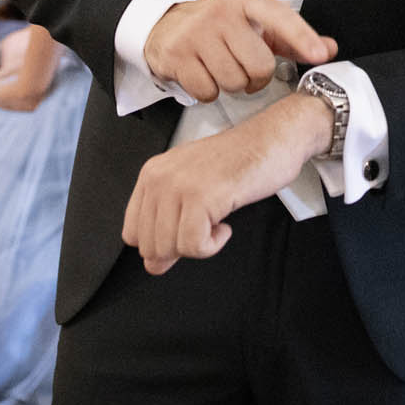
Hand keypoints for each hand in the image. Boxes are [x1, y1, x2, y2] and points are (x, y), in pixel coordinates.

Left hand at [121, 93, 332, 274]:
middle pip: (150, 246)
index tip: (184, 234)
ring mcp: (178, 187)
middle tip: (205, 227)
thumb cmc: (238, 162)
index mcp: (151, 173)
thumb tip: (153, 265)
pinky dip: (214, 245)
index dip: (159, 244)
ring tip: (216, 222)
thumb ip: (168, 226)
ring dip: (199, 245)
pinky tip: (225, 224)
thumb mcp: (193, 189)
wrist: (271, 139)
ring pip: (170, 249)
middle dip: (180, 248)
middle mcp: (159, 178)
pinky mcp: (200, 197)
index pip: (132, 233)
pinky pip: (195, 246)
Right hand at [142, 0, 335, 102]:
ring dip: (231, 85)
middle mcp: (221, 14)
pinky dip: (209, 91)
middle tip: (243, 67)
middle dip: (254, 77)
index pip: (281, 18)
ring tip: (221, 68)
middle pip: (259, 66)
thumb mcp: (254, 24)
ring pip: (234, 82)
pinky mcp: (177, 55)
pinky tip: (204, 74)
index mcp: (245, 2)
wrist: (166, 26)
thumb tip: (327, 48)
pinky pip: (208, 91)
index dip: (303, 38)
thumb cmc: (217, 27)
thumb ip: (291, 39)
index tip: (320, 53)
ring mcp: (196, 34)